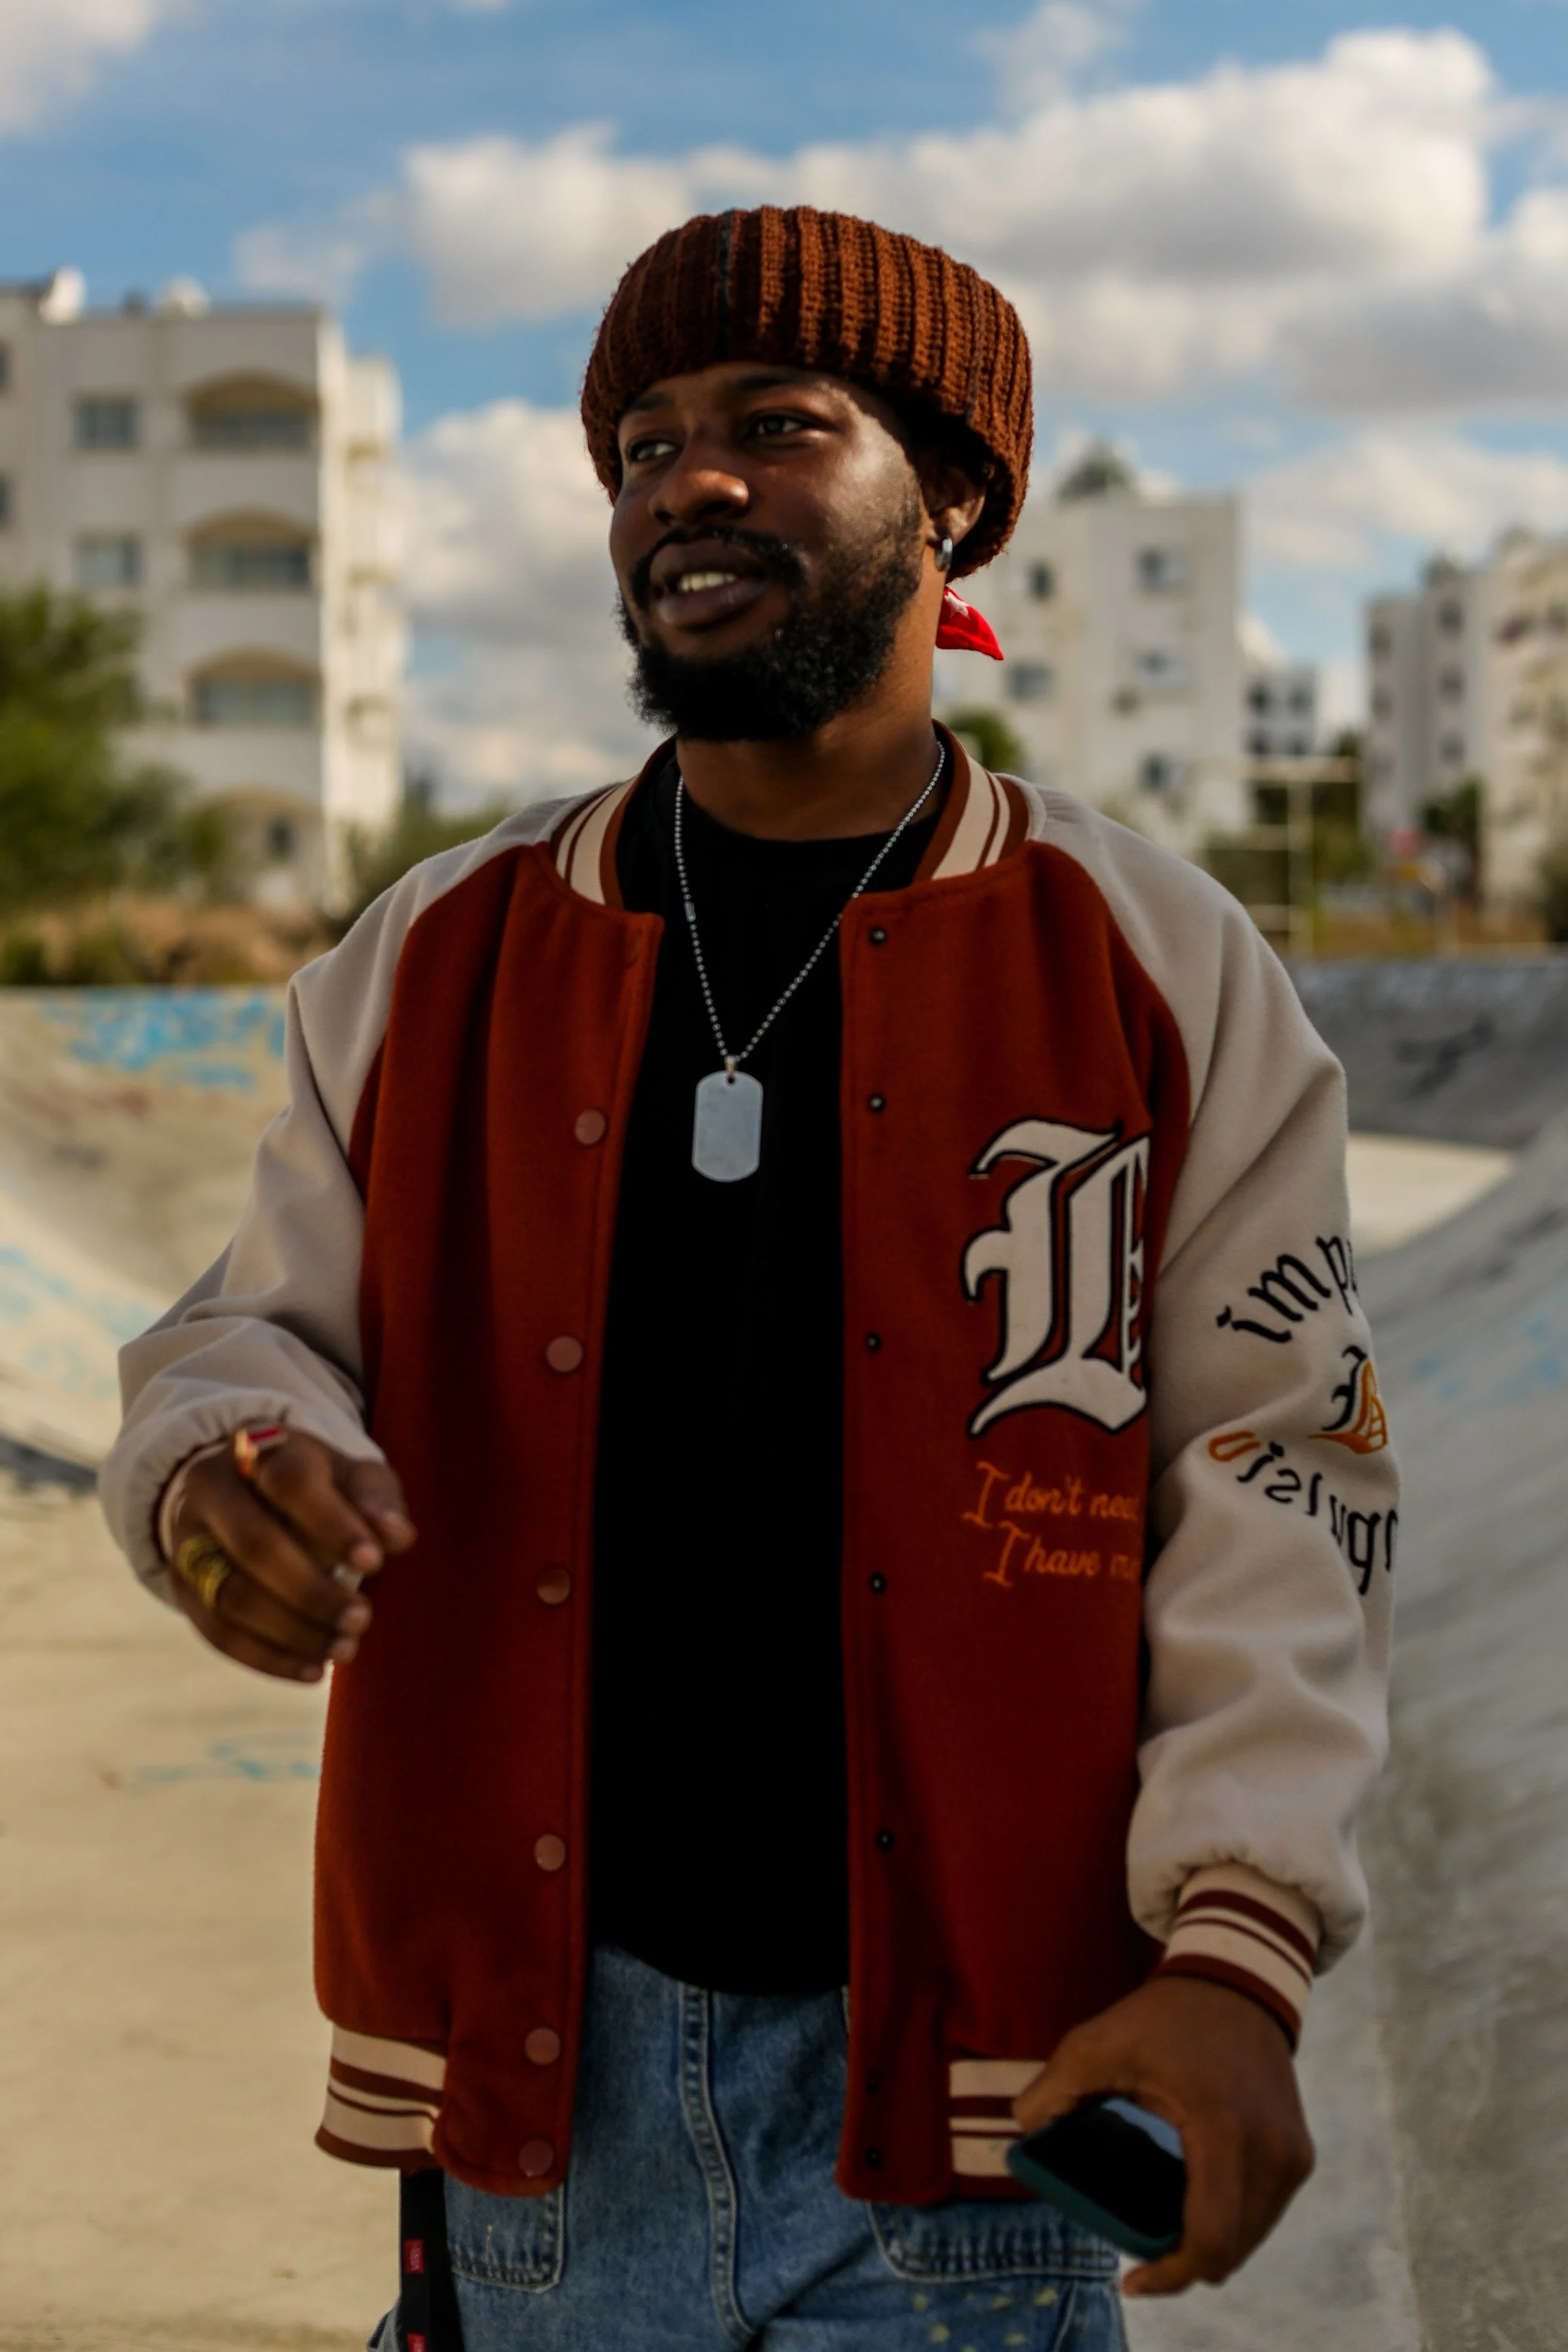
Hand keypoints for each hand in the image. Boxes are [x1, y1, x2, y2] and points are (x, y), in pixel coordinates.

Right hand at [168, 1431, 415, 1683]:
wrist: (245, 1491)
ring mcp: (187, 1539)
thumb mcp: (351, 1476)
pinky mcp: (181, 1586)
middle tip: (361, 1619)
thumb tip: (397, 1537)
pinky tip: (312, 1670)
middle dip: (311, 1591)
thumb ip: (377, 1499)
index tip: (374, 1561)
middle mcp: (211, 1487)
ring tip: (345, 1649)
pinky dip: (267, 1657)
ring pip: (231, 1595)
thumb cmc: (318, 1486)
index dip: (332, 1523)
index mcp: (260, 1448)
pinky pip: (217, 1631)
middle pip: (253, 1544)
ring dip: (292, 1632)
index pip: (290, 1482)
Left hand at [1013, 1975, 1312, 2296]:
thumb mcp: (1096, 2044)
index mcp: (1224, 2130)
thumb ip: (1053, 2092)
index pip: (1210, 2239)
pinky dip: (1228, 2221)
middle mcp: (1272, 2151)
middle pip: (1229, 2251)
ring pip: (1249, 2239)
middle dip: (1181, 2264)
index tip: (1131, 2280)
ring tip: (1159, 2229)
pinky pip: (1262, 2213)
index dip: (1169, 2275)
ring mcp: (1292, 2155)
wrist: (1234, 1980)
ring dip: (1207, 2245)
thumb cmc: (1163, 2015)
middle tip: (1137, 2253)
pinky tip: (1189, 2206)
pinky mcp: (1298, 2153)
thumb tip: (1022, 2135)